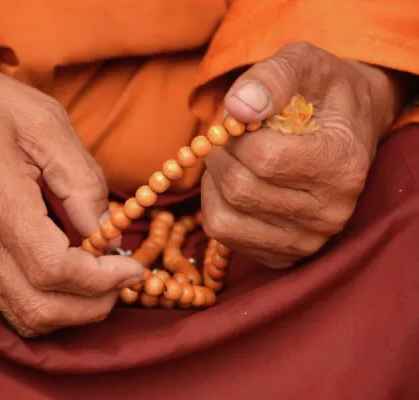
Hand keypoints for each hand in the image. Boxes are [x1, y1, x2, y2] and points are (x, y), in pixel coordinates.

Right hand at [0, 45, 143, 335]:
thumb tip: (106, 231)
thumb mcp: (41, 121)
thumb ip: (81, 180)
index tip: (132, 267)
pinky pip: (6, 301)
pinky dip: (45, 301)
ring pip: (22, 316)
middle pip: (39, 310)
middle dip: (92, 305)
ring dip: (70, 310)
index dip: (102, 279)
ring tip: (100, 279)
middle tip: (122, 278)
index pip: (55, 270)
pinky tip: (66, 274)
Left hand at [202, 42, 407, 267]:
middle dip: (220, 157)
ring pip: (225, 219)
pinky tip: (232, 185)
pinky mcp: (282, 255)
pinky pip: (224, 236)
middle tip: (228, 139)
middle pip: (241, 190)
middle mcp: (330, 213)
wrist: (344, 127)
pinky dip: (214, 205)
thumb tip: (236, 108)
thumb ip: (272, 77)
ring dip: (213, 183)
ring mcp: (307, 240)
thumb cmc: (320, 92)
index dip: (236, 135)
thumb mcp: (302, 64)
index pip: (264, 158)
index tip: (240, 121)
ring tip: (232, 160)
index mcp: (341, 165)